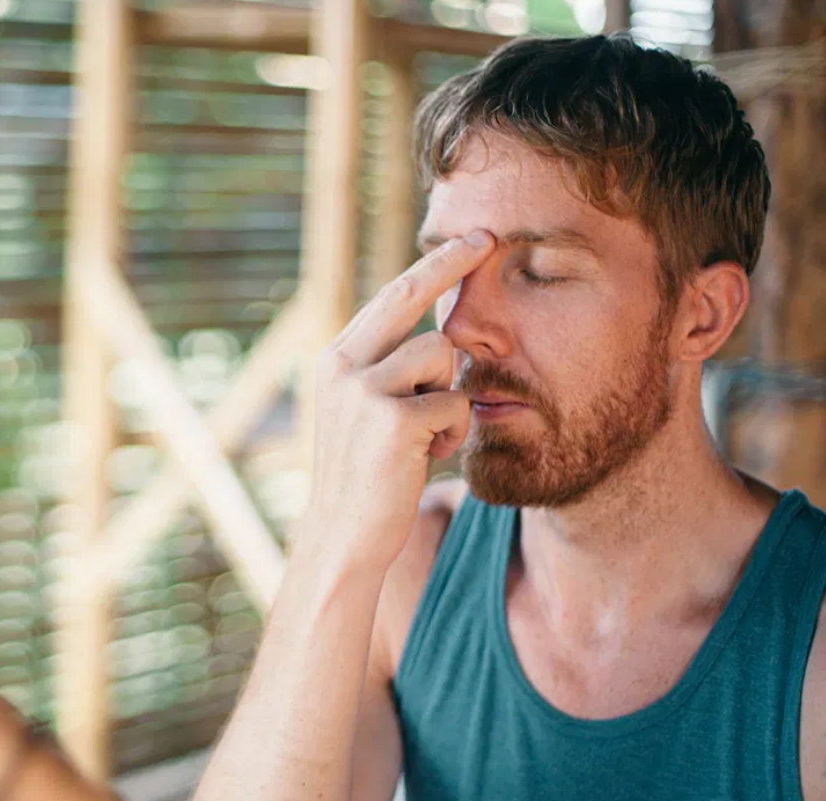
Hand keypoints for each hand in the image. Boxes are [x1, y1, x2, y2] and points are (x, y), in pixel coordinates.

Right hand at [297, 231, 494, 571]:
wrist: (344, 537)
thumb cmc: (366, 478)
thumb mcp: (364, 413)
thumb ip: (390, 372)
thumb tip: (444, 335)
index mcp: (335, 359)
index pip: (389, 298)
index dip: (431, 266)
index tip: (467, 239)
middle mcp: (342, 365)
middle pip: (409, 296)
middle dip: (451, 263)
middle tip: (489, 238)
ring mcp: (363, 390)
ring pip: (440, 355)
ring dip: (448, 392)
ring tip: (428, 432)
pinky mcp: (393, 420)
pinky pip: (453, 402)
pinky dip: (452, 431)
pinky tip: (428, 456)